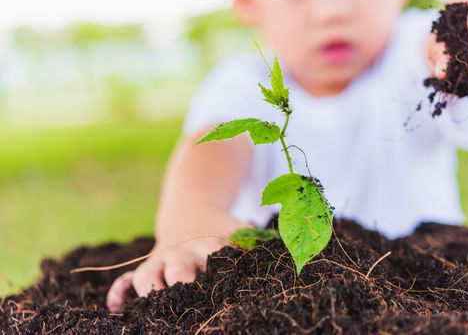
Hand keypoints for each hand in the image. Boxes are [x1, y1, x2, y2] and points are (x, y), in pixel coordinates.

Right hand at [106, 210, 251, 312]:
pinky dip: (120, 292)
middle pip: (179, 269)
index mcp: (211, 245)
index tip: (226, 286)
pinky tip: (118, 308)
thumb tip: (295, 257)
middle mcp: (184, 254)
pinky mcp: (148, 266)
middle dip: (182, 284)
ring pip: (149, 274)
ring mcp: (163, 260)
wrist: (192, 212)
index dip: (219, 271)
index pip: (215, 259)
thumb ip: (262, 244)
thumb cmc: (223, 231)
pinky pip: (127, 278)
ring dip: (150, 289)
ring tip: (154, 306)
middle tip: (189, 298)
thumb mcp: (243, 231)